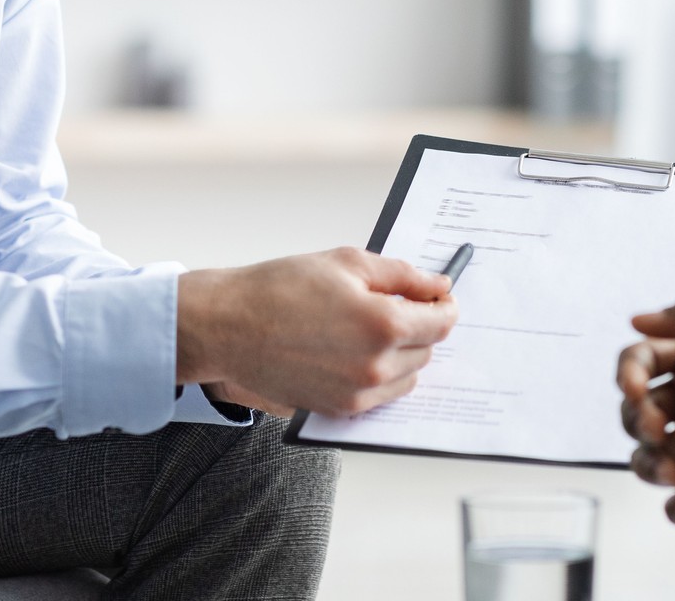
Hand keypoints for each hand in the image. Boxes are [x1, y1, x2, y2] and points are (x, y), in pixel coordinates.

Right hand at [177, 247, 456, 417]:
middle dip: (420, 327)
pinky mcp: (338, 410)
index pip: (442, 322)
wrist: (231, 326)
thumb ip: (403, 276)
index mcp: (384, 325)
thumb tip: (439, 286)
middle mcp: (376, 366)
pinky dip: (379, 375)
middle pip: (427, 350)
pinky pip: (380, 396)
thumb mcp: (349, 263)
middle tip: (395, 305)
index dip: (443, 306)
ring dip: (402, 354)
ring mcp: (357, 394)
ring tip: (369, 329)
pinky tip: (355, 352)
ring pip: (407, 377)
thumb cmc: (282, 288)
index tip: (437, 298)